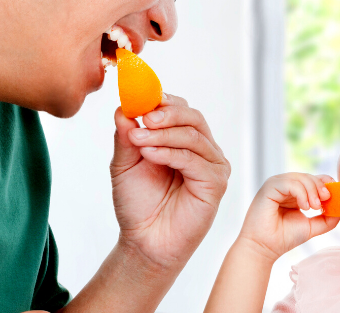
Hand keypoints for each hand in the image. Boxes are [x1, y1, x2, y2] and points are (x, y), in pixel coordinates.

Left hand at [111, 94, 230, 268]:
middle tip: (143, 118)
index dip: (162, 100)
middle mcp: (202, 149)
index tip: (140, 97)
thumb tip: (123, 108)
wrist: (144, 241)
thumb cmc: (138, 203)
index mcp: (183, 139)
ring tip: (138, 140)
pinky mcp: (215, 183)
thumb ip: (126, 136)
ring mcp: (212, 166)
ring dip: (163, 134)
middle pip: (192, 116)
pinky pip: (195, 160)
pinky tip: (150, 154)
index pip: (180, 108)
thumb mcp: (125, 164)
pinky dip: (171, 153)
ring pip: (193, 135)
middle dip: (166, 114)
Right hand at [237, 173, 339, 261]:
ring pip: (300, 178)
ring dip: (312, 191)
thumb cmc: (284, 238)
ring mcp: (276, 185)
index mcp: (294, 193)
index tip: (333, 196)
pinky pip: (289, 182)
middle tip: (325, 202)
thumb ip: (327, 218)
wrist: (264, 248)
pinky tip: (304, 207)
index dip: (326, 183)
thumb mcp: (312, 226)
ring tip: (314, 207)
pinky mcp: (269, 187)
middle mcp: (284, 186)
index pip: (313, 179)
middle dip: (320, 187)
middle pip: (308, 176)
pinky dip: (301, 193)